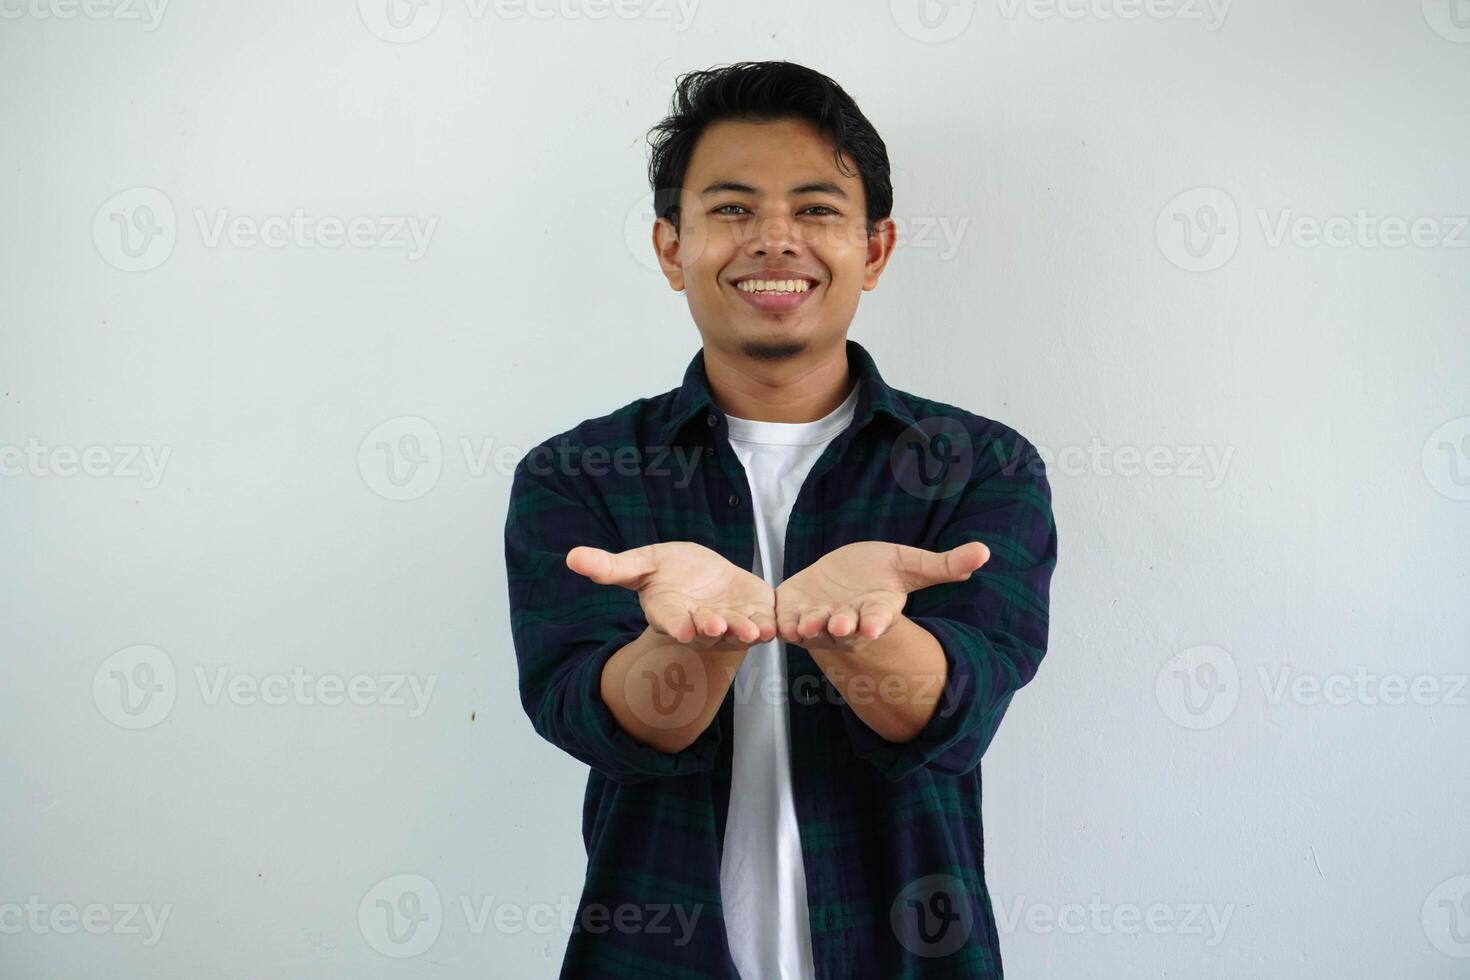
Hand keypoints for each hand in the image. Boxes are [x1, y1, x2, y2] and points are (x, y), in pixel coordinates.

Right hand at [566, 542, 776, 655]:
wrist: (706, 577)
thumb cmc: (670, 572)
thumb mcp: (641, 565)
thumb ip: (611, 568)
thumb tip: (571, 557)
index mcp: (671, 613)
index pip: (672, 621)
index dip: (677, 625)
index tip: (682, 628)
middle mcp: (699, 625)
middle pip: (706, 632)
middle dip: (712, 630)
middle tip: (716, 627)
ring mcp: (728, 625)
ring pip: (737, 633)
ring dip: (744, 633)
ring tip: (753, 631)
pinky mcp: (754, 617)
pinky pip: (762, 625)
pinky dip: (769, 627)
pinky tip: (775, 627)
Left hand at [775, 540, 990, 651]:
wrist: (840, 575)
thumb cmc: (877, 571)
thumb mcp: (909, 564)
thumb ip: (943, 565)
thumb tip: (985, 552)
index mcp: (876, 609)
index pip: (878, 618)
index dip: (876, 623)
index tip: (873, 626)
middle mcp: (848, 619)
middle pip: (845, 626)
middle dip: (843, 626)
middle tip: (842, 626)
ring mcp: (819, 619)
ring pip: (813, 628)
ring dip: (809, 628)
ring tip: (806, 625)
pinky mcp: (792, 613)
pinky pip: (784, 622)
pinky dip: (779, 624)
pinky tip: (774, 624)